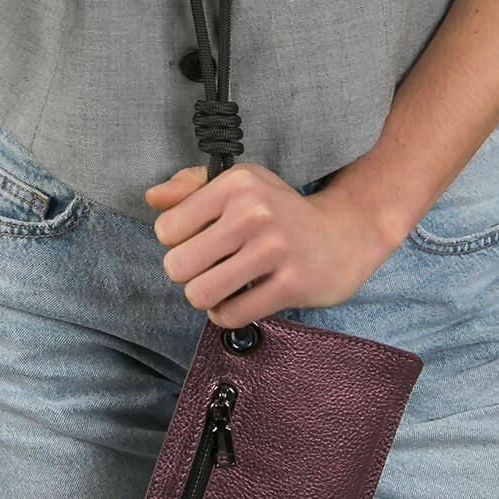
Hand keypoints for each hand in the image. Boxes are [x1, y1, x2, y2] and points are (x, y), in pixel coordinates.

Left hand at [145, 161, 401, 327]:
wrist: (347, 234)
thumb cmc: (283, 212)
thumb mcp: (243, 185)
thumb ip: (192, 187)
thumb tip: (152, 198)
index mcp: (237, 184)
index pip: (166, 229)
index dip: (177, 243)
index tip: (202, 242)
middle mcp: (255, 212)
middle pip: (177, 266)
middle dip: (188, 275)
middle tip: (210, 270)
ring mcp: (275, 249)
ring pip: (200, 294)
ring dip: (207, 298)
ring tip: (224, 287)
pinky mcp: (291, 284)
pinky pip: (232, 314)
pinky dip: (227, 314)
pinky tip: (242, 301)